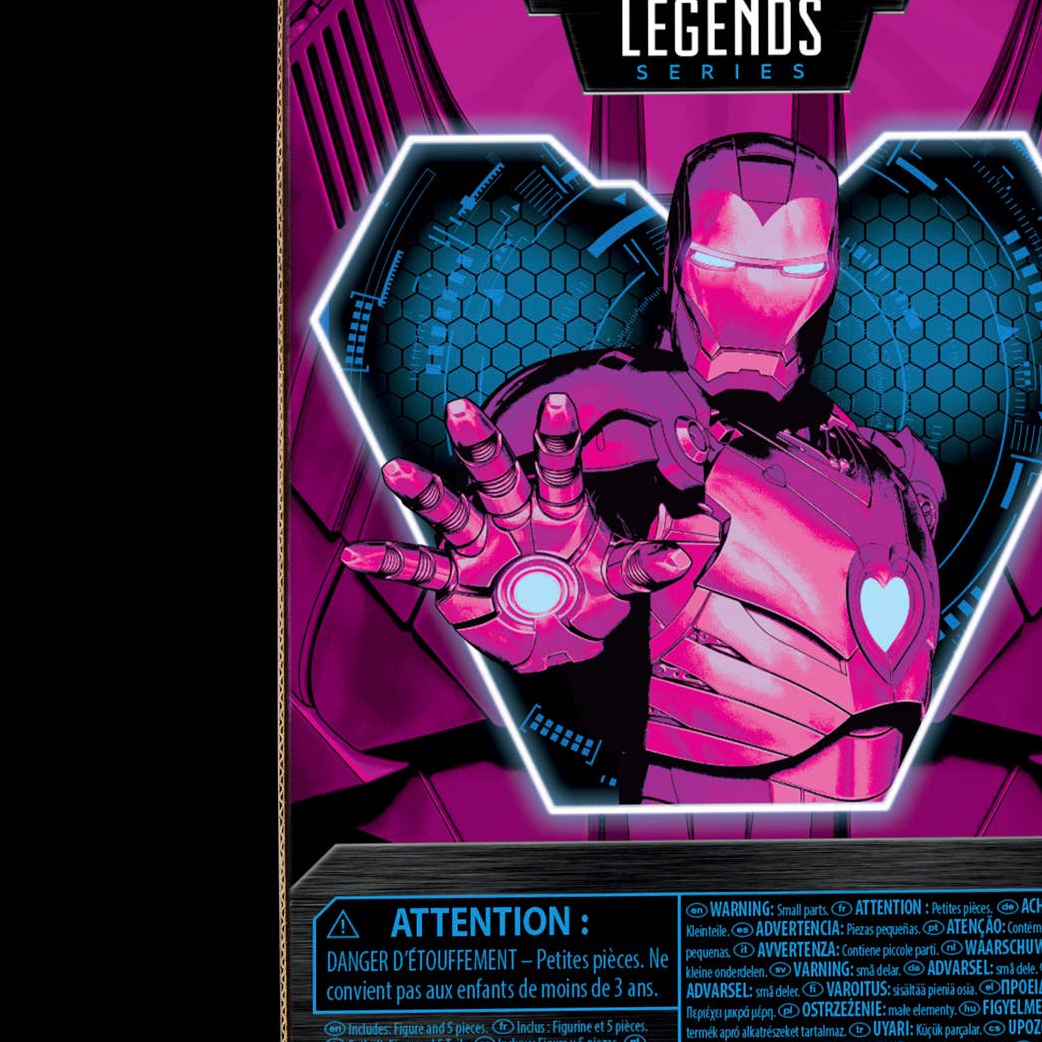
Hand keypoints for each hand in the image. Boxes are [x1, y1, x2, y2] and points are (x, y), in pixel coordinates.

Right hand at [341, 393, 692, 672]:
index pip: (560, 465)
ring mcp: (480, 544)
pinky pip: (420, 568)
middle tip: (462, 410)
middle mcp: (513, 515)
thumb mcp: (622, 581)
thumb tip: (684, 554)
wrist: (559, 638)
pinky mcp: (455, 580)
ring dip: (424, 491)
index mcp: (559, 507)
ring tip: (395, 471)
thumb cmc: (589, 595)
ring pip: (451, 511)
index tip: (560, 403)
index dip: (559, 437)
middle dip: (479, 445)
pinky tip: (356, 555)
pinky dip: (390, 562)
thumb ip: (646, 565)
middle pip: (495, 474)